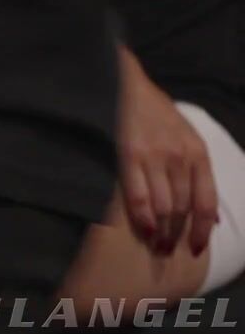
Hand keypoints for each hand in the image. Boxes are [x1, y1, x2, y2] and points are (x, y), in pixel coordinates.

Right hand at [115, 48, 218, 257]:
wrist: (123, 82)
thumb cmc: (153, 111)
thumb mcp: (185, 137)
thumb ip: (197, 173)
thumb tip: (211, 217)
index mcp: (197, 153)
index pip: (205, 202)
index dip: (201, 231)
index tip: (193, 249)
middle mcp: (180, 157)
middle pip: (182, 209)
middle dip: (177, 234)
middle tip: (167, 251)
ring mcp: (154, 156)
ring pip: (163, 207)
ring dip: (160, 231)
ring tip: (154, 244)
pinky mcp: (129, 155)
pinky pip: (139, 196)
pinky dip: (142, 217)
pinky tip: (143, 229)